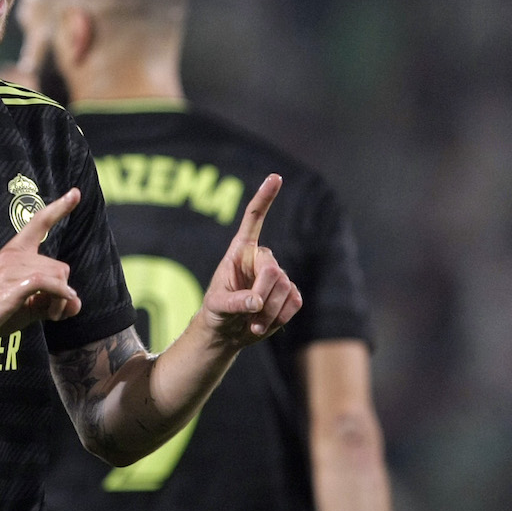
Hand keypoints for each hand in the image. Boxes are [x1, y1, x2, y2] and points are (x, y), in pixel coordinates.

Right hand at [0, 188, 82, 344]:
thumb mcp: (22, 307)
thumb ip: (49, 302)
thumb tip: (77, 302)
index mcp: (12, 253)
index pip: (38, 223)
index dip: (59, 208)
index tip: (75, 193)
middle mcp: (13, 255)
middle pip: (59, 266)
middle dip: (63, 292)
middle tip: (53, 314)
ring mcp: (13, 268)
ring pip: (58, 275)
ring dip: (61, 300)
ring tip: (51, 317)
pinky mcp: (14, 284)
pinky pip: (50, 283)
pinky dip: (60, 296)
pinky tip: (56, 312)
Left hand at [202, 174, 300, 346]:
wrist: (228, 333)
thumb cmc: (216, 313)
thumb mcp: (217, 308)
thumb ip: (234, 303)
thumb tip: (256, 301)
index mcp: (240, 252)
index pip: (254, 220)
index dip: (264, 198)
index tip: (275, 177)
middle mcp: (261, 259)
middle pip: (273, 270)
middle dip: (263, 296)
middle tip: (250, 313)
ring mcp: (278, 276)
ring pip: (285, 289)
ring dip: (269, 313)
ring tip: (252, 322)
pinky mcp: (290, 293)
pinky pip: (294, 303)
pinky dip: (280, 318)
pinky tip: (264, 323)